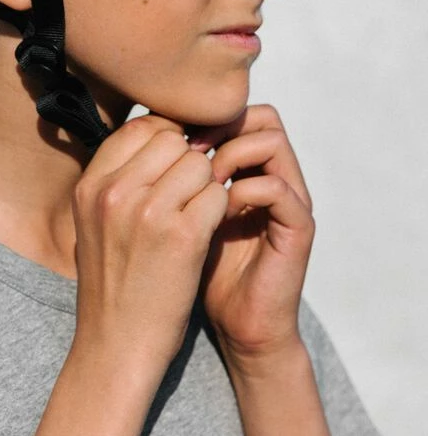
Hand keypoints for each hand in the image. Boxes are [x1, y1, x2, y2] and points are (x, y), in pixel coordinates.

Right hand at [72, 115, 227, 376]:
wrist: (116, 346)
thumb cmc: (112, 283)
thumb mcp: (93, 221)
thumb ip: (117, 177)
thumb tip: (156, 134)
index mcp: (90, 185)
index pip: (139, 126)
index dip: (167, 137)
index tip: (176, 161)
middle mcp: (114, 192)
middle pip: (172, 139)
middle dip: (188, 159)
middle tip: (189, 191)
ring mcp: (148, 212)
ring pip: (199, 163)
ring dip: (206, 184)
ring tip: (196, 213)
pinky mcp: (183, 237)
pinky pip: (217, 195)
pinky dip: (220, 210)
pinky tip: (207, 231)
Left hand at [190, 105, 314, 367]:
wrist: (234, 324)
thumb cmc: (197, 266)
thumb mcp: (175, 209)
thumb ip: (169, 172)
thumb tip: (138, 128)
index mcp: (250, 166)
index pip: (236, 111)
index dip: (201, 116)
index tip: (169, 136)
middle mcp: (275, 174)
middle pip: (261, 115)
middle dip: (218, 126)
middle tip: (186, 151)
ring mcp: (291, 199)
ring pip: (271, 140)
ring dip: (231, 153)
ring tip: (201, 183)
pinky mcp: (298, 229)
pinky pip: (277, 188)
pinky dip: (242, 191)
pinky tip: (217, 213)